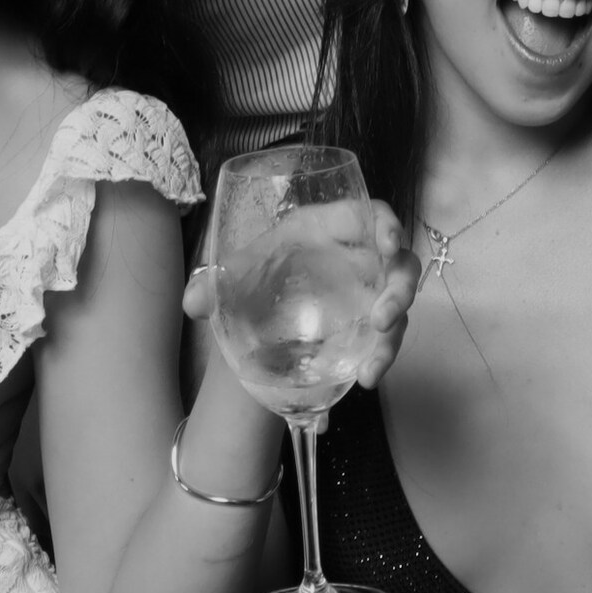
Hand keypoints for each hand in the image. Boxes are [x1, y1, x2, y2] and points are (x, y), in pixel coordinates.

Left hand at [183, 198, 421, 390]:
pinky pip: (386, 336)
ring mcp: (366, 292)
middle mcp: (354, 257)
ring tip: (372, 366)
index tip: (389, 244)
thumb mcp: (235, 277)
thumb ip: (214, 286)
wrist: (255, 313)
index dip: (385, 223)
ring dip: (392, 334)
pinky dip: (381, 357)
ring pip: (398, 305)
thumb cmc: (253, 277)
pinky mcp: (366, 324)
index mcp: (325, 230)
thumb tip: (193, 302)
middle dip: (398, 290)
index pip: (367, 214)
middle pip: (398, 264)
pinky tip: (366, 378)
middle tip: (382, 318)